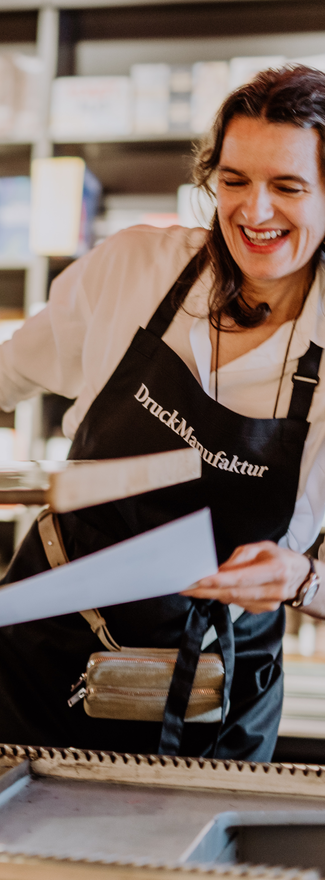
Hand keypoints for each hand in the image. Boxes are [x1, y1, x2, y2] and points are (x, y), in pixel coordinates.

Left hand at [182, 541, 310, 613]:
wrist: (300, 576)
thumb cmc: (278, 557)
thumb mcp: (261, 547)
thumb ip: (240, 558)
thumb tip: (219, 571)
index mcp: (276, 570)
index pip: (241, 578)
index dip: (219, 581)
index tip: (199, 580)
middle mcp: (274, 590)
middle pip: (233, 593)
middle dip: (206, 591)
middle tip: (185, 587)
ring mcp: (270, 603)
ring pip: (233, 600)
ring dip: (211, 595)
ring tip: (192, 588)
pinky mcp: (263, 610)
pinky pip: (238, 604)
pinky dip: (224, 596)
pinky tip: (213, 591)